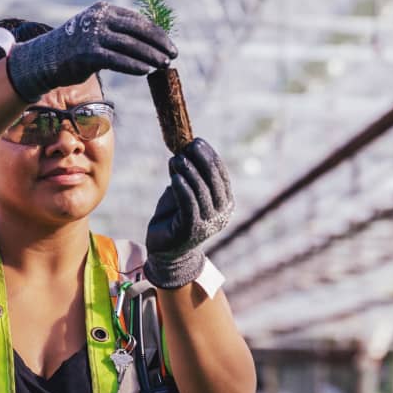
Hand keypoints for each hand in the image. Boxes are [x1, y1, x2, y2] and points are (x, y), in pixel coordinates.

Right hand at [5, 2, 176, 101]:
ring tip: (164, 65)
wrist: (45, 58)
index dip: (157, 33)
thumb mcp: (98, 31)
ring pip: (129, 45)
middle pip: (137, 30)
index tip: (171, 46)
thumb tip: (151, 44)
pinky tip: (146, 71)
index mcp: (104, 9)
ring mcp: (92, 35)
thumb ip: (119, 33)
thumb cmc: (77, 47)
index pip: (138, 20)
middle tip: (173, 56)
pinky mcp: (87, 53)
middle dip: (158, 44)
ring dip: (150, 56)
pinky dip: (133, 65)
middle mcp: (99, 18)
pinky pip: (116, 60)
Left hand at [143, 139, 234, 288]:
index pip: (221, 175)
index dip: (210, 156)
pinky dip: (183, 188)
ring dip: (189, 171)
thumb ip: (185, 176)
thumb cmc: (175, 218)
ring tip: (177, 159)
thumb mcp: (182, 193)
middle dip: (202, 160)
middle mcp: (221, 214)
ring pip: (202, 190)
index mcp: (225, 203)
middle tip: (189, 145)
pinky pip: (189, 203)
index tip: (197, 141)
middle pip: (215, 180)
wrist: (167, 252)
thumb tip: (181, 153)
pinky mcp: (193, 229)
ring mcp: (209, 222)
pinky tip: (175, 176)